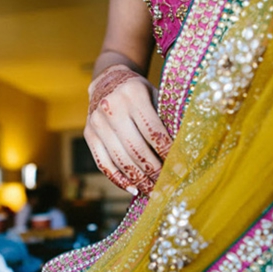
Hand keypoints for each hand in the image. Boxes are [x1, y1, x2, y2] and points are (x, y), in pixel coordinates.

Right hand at [84, 65, 172, 195]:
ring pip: (120, 159)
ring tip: (153, 190)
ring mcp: (97, 122)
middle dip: (154, 170)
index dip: (167, 153)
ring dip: (139, 179)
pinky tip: (133, 188)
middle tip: (167, 185)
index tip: (179, 170)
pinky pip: (103, 163)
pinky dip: (118, 179)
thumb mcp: (155, 95)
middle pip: (136, 148)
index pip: (153, 131)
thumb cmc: (139, 92)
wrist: (107, 81)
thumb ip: (166, 118)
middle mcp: (112, 108)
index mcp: (133, 95)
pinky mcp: (89, 134)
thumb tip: (184, 149)